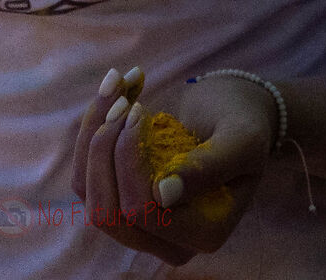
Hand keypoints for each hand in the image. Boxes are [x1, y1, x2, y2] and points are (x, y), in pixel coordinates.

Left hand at [68, 67, 267, 266]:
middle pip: (107, 213)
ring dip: (94, 132)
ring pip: (87, 193)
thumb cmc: (241, 125)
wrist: (228, 112)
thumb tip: (164, 195)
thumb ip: (210, 168)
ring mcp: (137, 222)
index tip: (140, 110)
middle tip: (126, 102)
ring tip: (119, 86)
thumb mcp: (241, 140)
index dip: (130, 162)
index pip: (144, 212)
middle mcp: (167, 239)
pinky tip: (117, 91)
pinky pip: (84, 174)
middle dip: (104, 151)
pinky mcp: (116, 197)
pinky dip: (91, 127)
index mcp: (204, 234)